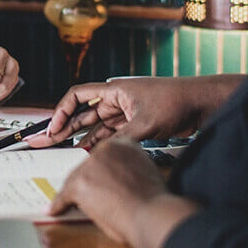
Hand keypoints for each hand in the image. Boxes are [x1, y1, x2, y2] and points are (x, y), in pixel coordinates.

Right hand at [28, 76, 221, 149]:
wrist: (202, 103)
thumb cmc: (176, 102)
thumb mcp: (145, 124)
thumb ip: (120, 140)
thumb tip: (98, 156)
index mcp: (114, 91)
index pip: (77, 96)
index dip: (61, 112)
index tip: (53, 129)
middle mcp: (115, 100)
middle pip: (81, 113)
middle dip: (63, 126)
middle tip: (46, 141)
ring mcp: (124, 112)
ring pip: (94, 125)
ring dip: (79, 136)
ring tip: (60, 148)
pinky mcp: (133, 122)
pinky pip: (108, 133)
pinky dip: (97, 142)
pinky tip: (86, 151)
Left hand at [49, 137, 199, 247]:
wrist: (152, 213)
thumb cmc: (153, 201)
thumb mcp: (145, 173)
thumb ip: (129, 170)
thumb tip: (116, 181)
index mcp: (124, 144)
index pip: (102, 156)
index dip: (99, 172)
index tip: (97, 180)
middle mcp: (105, 149)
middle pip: (86, 166)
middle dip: (87, 183)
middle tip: (90, 196)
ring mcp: (90, 165)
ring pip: (74, 180)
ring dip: (74, 194)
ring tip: (76, 205)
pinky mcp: (80, 183)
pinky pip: (64, 196)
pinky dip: (59, 205)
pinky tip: (55, 209)